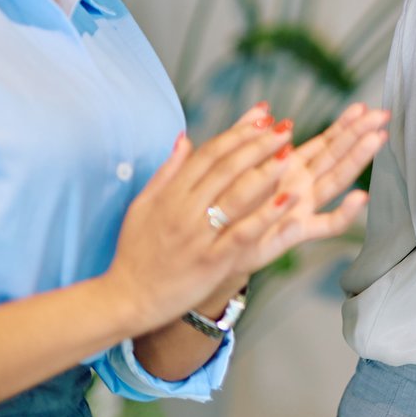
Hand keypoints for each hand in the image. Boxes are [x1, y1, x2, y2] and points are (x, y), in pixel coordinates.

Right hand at [102, 103, 299, 331]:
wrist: (125, 298)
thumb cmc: (135, 251)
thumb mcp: (143, 206)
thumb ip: (167, 171)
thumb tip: (186, 137)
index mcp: (170, 194)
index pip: (209, 154)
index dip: (238, 133)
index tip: (262, 118)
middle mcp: (184, 210)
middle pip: (226, 169)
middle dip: (258, 144)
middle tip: (285, 128)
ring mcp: (198, 236)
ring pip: (236, 196)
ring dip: (265, 172)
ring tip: (289, 153)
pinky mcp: (210, 262)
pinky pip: (242, 234)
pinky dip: (265, 216)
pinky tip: (288, 200)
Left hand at [188, 102, 391, 315]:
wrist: (216, 248)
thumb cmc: (228, 207)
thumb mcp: (235, 165)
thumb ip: (248, 136)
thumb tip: (264, 107)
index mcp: (289, 168)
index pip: (323, 143)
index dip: (342, 125)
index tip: (361, 107)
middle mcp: (302, 186)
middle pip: (336, 156)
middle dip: (359, 134)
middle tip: (382, 115)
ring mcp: (303, 208)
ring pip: (336, 180)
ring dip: (357, 160)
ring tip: (377, 139)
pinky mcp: (297, 233)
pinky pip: (326, 225)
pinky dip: (345, 213)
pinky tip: (360, 197)